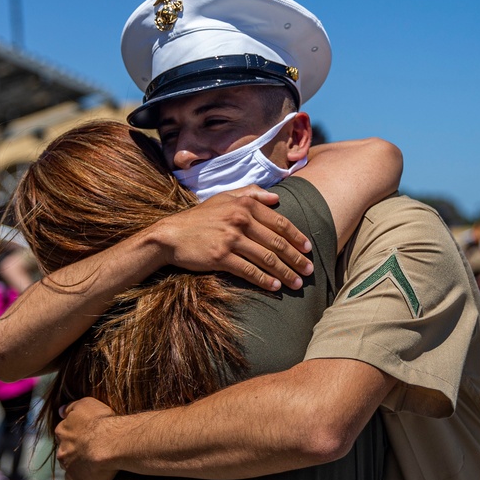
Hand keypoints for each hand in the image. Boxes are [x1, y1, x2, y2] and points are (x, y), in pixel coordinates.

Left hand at [56, 397, 117, 479]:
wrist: (111, 442)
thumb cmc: (100, 421)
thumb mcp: (85, 404)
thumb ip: (71, 407)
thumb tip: (60, 410)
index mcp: (63, 434)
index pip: (63, 435)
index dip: (74, 436)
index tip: (83, 437)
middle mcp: (63, 454)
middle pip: (65, 457)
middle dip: (74, 457)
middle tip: (88, 455)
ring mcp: (72, 471)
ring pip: (70, 476)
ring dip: (77, 475)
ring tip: (89, 474)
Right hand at [152, 185, 313, 290]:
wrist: (170, 235)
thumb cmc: (199, 217)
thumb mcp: (224, 197)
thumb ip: (251, 193)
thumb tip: (276, 198)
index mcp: (244, 205)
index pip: (279, 222)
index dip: (297, 237)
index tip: (308, 249)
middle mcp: (240, 220)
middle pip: (277, 243)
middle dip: (296, 259)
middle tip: (309, 271)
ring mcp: (231, 239)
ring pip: (266, 258)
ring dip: (285, 273)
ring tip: (297, 283)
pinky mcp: (221, 257)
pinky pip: (249, 271)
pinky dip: (265, 280)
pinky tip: (275, 287)